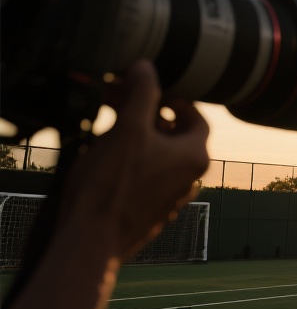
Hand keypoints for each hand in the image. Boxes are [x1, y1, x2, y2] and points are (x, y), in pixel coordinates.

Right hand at [59, 60, 209, 260]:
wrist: (90, 242)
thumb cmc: (111, 186)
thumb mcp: (128, 128)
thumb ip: (142, 93)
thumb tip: (146, 66)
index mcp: (195, 156)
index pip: (196, 117)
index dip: (174, 99)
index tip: (151, 92)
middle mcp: (189, 178)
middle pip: (174, 135)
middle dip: (146, 115)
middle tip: (119, 102)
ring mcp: (170, 197)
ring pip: (157, 156)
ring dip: (135, 136)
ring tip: (106, 127)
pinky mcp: (149, 211)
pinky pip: (144, 176)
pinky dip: (129, 160)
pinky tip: (101, 157)